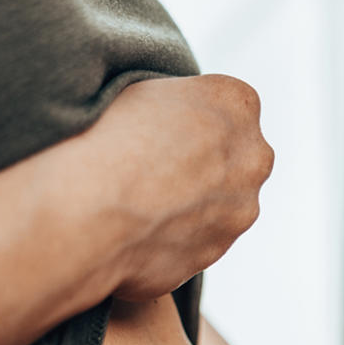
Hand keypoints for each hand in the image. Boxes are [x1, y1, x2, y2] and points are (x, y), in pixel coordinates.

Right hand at [50, 74, 274, 301]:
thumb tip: (173, 123)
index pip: (228, 107)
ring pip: (222, 205)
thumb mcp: (145, 90)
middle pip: (236, 158)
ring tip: (140, 203)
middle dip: (204, 164)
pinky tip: (137, 231)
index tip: (160, 130)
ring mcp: (240, 213)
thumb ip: (179, 106)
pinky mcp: (215, 254)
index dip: (190, 120)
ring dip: (192, 204)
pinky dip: (174, 237)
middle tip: (153, 168)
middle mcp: (253, 159)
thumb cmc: (106, 141)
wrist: (89, 212)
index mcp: (238, 104)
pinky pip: (197, 241)